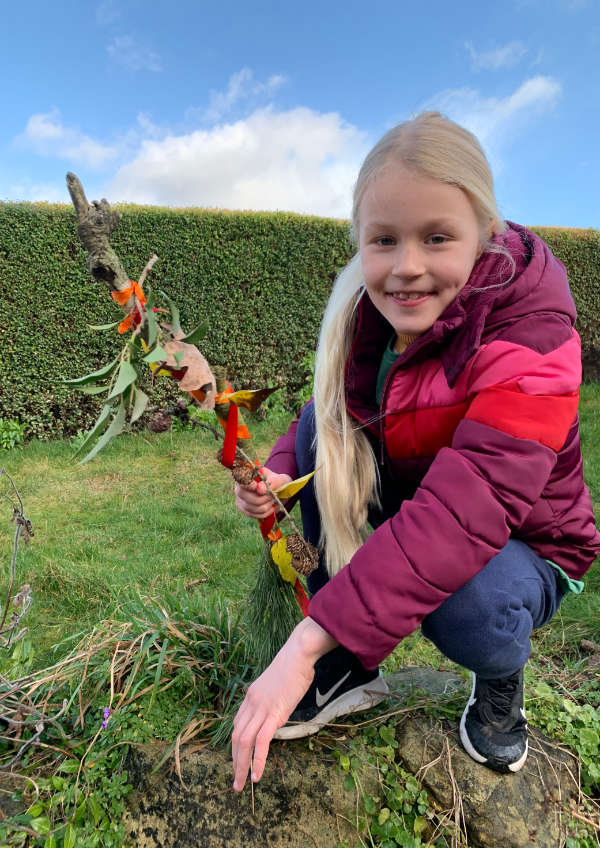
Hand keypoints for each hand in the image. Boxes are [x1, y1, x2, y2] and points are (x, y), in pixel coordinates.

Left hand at [231, 617, 337, 790]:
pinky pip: (261, 741)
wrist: (298, 653)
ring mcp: (261, 708)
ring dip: (241, 766)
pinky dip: (257, 760)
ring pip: (244, 742)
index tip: (238, 760)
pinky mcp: (274, 713)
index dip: (236, 745)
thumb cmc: (293, 665)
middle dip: (234, 761)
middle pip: (236, 737)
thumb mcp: (276, 684)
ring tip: (241, 784)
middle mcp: (251, 703)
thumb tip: (276, 708)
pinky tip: (257, 775)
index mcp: (251, 696)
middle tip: (236, 781)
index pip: (238, 725)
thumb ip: (272, 698)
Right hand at [234, 468, 291, 519]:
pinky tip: (271, 507)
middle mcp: (239, 487)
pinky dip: (265, 512)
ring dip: (265, 506)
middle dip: (261, 498)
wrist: (279, 492)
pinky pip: (253, 514)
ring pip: (249, 507)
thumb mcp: (279, 480)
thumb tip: (259, 489)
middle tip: (272, 496)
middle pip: (242, 494)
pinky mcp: (244, 510)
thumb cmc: (277, 482)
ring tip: (273, 501)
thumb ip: (271, 482)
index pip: (239, 478)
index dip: (248, 484)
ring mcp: (240, 499)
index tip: (258, 486)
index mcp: (246, 474)